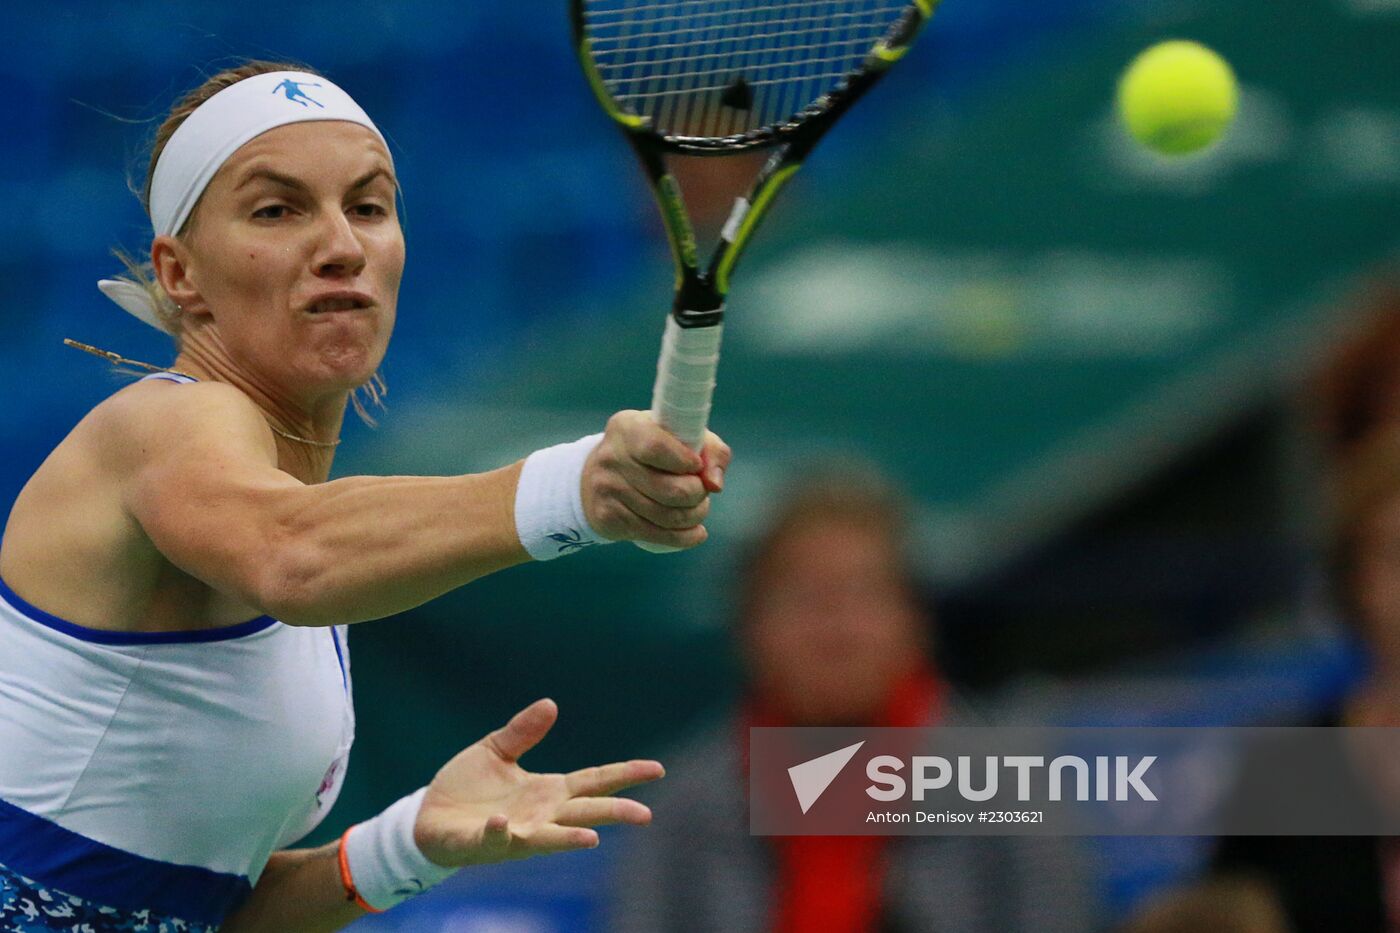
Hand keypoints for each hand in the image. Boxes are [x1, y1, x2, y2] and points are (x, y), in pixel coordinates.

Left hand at [412, 699, 663, 867]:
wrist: (428, 817)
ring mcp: (516, 833)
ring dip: (569, 839)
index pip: (595, 781)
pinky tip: (504, 823)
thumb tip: (551, 703)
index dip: (626, 774)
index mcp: (549, 791)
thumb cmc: (468, 788)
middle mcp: (540, 816)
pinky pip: (496, 839)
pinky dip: (501, 832)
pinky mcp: (484, 842)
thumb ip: (523, 731)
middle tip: (646, 816)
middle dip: (614, 814)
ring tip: (592, 839)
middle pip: (585, 812)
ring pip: (549, 837)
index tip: (658, 769)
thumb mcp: (496, 750)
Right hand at [581, 410, 731, 548]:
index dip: (685, 462)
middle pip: (670, 490)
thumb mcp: (680, 436)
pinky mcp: (607, 518)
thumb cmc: (651, 452)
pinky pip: (655, 535)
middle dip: (697, 496)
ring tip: (697, 509)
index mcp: (629, 428)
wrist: (597, 475)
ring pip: (666, 517)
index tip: (697, 467)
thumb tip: (715, 484)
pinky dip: (684, 537)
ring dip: (693, 517)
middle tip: (701, 493)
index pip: (657, 447)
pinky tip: (695, 532)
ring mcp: (607, 489)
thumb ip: (710, 450)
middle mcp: (612, 457)